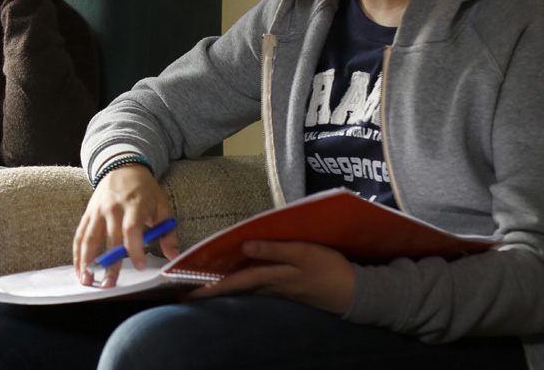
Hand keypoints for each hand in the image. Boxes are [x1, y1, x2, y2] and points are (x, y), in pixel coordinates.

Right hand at [72, 165, 179, 287]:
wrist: (123, 167)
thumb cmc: (146, 191)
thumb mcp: (163, 207)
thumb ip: (168, 233)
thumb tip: (174, 256)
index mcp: (135, 204)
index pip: (132, 229)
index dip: (134, 249)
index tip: (140, 266)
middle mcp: (113, 208)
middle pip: (110, 238)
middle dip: (109, 263)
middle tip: (109, 284)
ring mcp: (98, 210)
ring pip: (89, 238)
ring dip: (87, 261)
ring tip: (87, 281)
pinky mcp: (88, 213)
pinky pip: (80, 234)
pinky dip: (77, 253)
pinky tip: (79, 268)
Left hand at [190, 240, 355, 314]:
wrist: (355, 292)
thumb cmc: (329, 269)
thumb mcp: (302, 253)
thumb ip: (272, 250)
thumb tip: (243, 247)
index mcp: (271, 278)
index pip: (234, 282)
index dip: (211, 287)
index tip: (188, 293)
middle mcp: (270, 287)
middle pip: (235, 289)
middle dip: (212, 291)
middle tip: (188, 295)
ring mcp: (279, 291)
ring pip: (245, 289)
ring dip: (225, 288)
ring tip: (206, 286)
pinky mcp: (287, 290)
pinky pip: (257, 287)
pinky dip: (242, 284)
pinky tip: (238, 281)